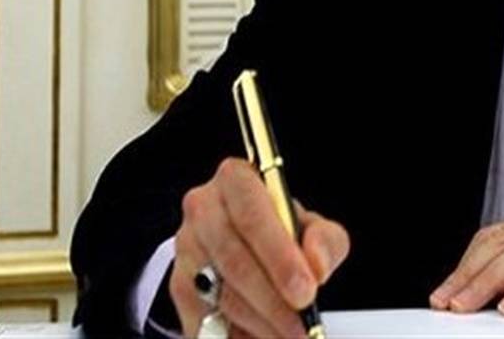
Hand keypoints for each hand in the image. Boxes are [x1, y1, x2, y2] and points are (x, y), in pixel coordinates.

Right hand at [170, 158, 349, 338]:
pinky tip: (265, 336)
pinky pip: (206, 318)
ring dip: (261, 322)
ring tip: (291, 335)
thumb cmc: (281, 229)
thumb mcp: (312, 226)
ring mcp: (186, 249)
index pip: (253, 215)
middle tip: (302, 324)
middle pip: (235, 259)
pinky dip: (239, 334)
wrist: (246, 242)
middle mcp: (203, 209)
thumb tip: (316, 266)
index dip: (280, 256)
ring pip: (222, 293)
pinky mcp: (179, 286)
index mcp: (236, 180)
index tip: (307, 289)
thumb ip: (324, 240)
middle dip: (273, 299)